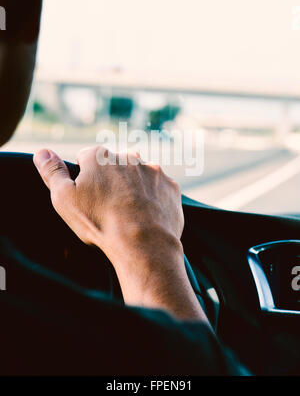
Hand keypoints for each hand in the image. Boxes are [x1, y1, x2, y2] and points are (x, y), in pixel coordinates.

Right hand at [33, 146, 208, 321]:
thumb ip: (52, 172)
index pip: (87, 157)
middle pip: (115, 164)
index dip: (85, 175)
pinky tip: (148, 215)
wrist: (143, 244)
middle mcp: (129, 156)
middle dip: (111, 178)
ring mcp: (153, 170)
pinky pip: (160, 188)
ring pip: (139, 175)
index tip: (87, 195)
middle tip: (109, 205)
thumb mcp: (64, 199)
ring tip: (130, 213)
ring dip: (135, 186)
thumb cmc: (100, 221)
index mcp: (100, 156)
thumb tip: (42, 152)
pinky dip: (154, 198)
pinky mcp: (171, 186)